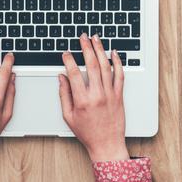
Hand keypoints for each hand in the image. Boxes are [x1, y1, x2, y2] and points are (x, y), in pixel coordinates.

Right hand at [58, 34, 127, 161]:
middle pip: (92, 65)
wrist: (107, 145)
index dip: (69, 60)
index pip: (74, 73)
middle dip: (86, 47)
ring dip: (101, 50)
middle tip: (83, 37)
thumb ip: (64, 95)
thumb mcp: (69, 116)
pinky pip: (120, 75)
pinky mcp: (119, 96)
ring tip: (96, 39)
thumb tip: (61, 77)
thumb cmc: (87, 133)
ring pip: (106, 66)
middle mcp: (97, 95)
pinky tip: (113, 53)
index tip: (66, 53)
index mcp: (83, 100)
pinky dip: (117, 62)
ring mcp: (110, 94)